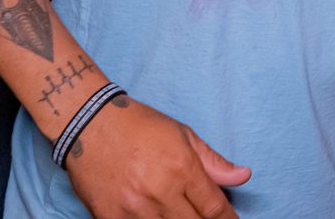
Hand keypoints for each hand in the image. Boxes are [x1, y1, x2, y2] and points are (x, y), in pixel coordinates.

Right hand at [66, 95, 249, 218]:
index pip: (214, 207)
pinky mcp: (109, 217)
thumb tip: (244, 176)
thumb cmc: (140, 126)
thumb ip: (213, 162)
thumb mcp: (183, 135)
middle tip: (208, 217)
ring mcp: (133, 208)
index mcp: (182, 168)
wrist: (90, 124)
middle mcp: (160, 191)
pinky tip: (157, 218)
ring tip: (181, 214)